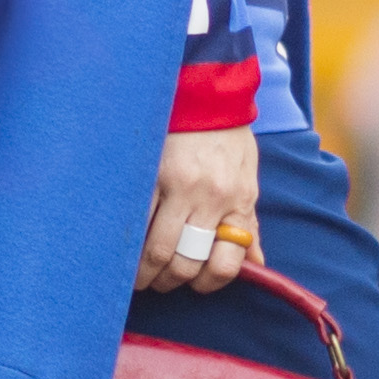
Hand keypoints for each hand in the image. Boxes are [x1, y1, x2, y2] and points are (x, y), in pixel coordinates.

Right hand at [139, 125, 260, 294]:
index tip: (192, 284)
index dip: (205, 284)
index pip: (225, 265)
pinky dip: (128, 241)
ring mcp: (179, 186)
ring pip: (158, 249)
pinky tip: (123, 248)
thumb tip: (256, 262)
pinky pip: (138, 219)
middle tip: (156, 283)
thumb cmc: (228, 139)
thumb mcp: (248, 180)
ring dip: (143, 272)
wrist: (208, 93)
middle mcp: (211, 199)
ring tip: (136, 274)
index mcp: (237, 203)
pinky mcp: (152, 173)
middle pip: (185, 263)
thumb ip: (247, 222)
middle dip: (167, 282)